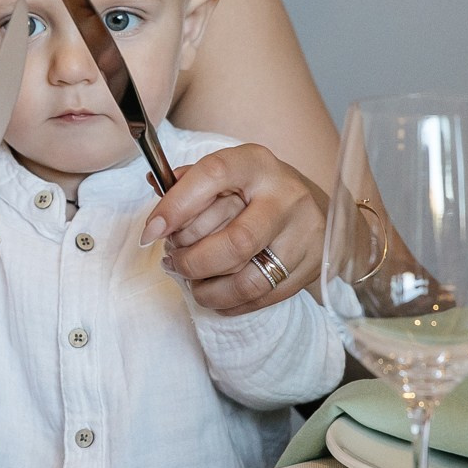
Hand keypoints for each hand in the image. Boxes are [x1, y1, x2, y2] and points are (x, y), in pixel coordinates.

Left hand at [138, 142, 324, 313]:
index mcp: (256, 165)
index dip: (177, 205)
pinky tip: (214, 292)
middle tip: (173, 259)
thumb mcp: (228, 174)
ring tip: (191, 280)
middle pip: (235, 242)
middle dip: (192, 260)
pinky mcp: (308, 268)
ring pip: (248, 280)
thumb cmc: (257, 191)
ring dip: (207, 289)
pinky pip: (259, 298)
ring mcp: (302, 236)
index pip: (214, 175)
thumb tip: (155, 186)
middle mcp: (285, 197)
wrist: (316, 209)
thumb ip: (191, 181)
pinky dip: (227, 303)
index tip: (151, 232)